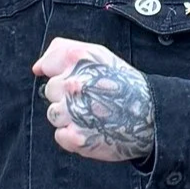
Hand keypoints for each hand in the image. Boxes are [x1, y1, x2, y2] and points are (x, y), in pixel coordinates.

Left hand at [33, 39, 156, 161]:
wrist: (152, 116)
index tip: (78, 79)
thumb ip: (64, 50)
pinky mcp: (76, 138)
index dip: (61, 73)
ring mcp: (75, 112)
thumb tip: (38, 67)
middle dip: (66, 95)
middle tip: (91, 98)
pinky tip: (91, 128)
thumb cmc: (124, 83)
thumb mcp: (99, 54)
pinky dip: (73, 135)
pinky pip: (60, 135)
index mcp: (79, 60)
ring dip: (69, 116)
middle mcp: (74, 84)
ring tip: (92, 114)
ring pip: (53, 114)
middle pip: (50, 91)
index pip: (48, 66)